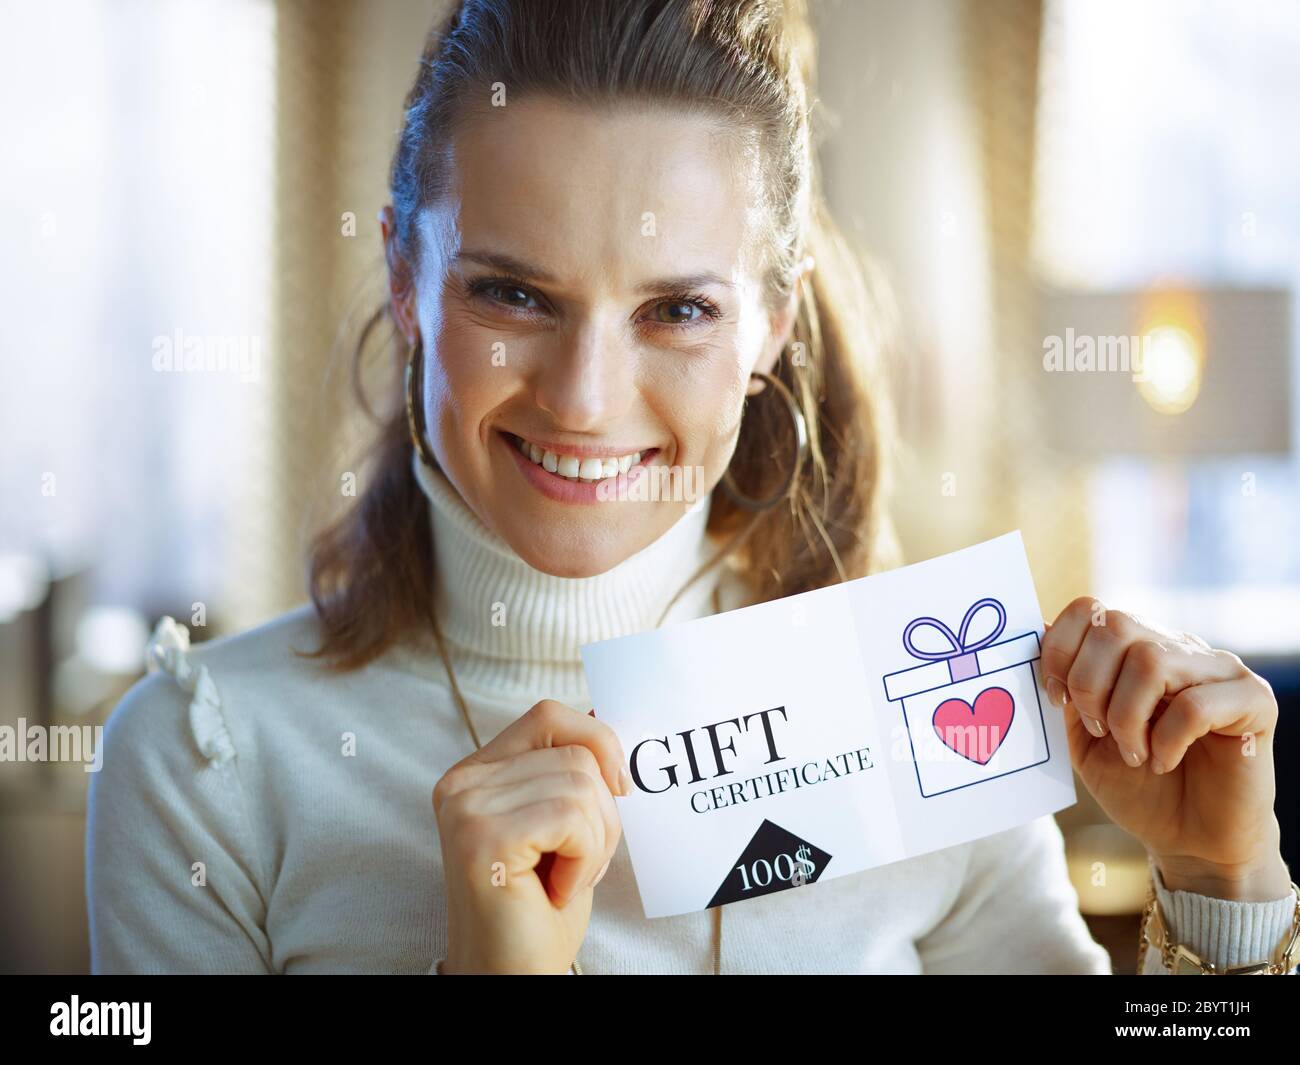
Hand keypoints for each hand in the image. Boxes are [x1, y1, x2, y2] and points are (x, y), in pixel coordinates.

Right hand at [433, 699, 627, 972]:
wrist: (513, 975)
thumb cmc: (541, 907)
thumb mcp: (563, 824)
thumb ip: (571, 770)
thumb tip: (608, 716)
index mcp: (478, 772)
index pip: (549, 714)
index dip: (597, 739)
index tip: (620, 787)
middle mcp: (463, 782)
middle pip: (576, 753)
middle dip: (604, 813)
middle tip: (581, 863)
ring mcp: (466, 808)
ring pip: (581, 785)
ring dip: (595, 843)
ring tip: (566, 878)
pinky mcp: (481, 838)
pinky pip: (570, 817)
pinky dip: (584, 859)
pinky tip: (557, 889)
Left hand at [1040, 597, 1290, 901]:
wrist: (1190, 841)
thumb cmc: (1137, 788)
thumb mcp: (1083, 738)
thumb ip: (1066, 689)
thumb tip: (1040, 631)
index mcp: (1136, 649)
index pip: (1091, 609)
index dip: (1060, 651)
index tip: (1056, 698)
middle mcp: (1178, 648)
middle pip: (1117, 626)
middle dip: (1089, 684)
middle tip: (1098, 729)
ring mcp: (1219, 669)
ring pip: (1151, 661)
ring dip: (1126, 716)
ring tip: (1133, 753)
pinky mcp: (1254, 700)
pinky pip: (1196, 703)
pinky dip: (1166, 740)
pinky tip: (1164, 761)